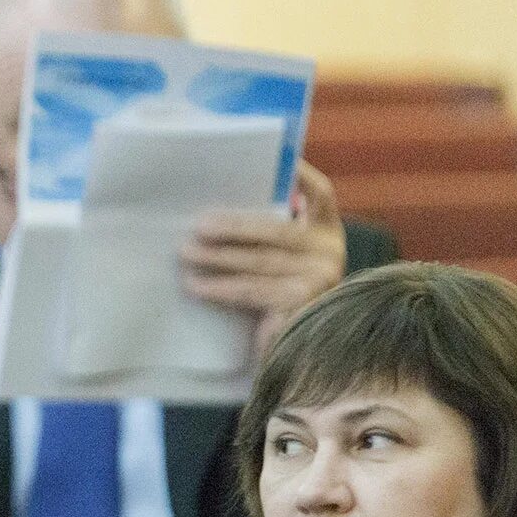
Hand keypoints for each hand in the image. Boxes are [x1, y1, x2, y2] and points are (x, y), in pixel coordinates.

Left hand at [181, 160, 346, 357]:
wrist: (292, 358)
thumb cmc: (275, 304)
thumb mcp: (277, 264)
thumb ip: (264, 237)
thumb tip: (213, 211)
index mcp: (326, 233)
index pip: (321, 195)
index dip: (302, 176)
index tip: (281, 159)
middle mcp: (330, 252)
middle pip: (277, 229)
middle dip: (233, 226)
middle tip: (197, 224)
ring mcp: (322, 279)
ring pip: (260, 261)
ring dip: (218, 257)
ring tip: (185, 253)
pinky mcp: (304, 304)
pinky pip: (253, 291)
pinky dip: (221, 289)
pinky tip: (195, 286)